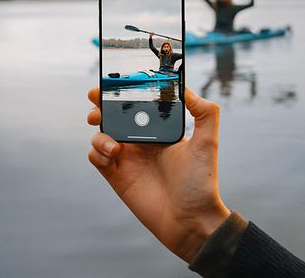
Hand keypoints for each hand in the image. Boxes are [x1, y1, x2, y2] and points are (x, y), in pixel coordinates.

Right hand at [87, 87, 229, 262]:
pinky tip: (113, 157)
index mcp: (158, 130)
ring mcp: (127, 159)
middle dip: (101, 106)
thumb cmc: (201, 183)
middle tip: (96, 103)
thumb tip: (187, 89)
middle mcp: (140, 142)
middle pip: (112, 117)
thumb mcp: (207, 143)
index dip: (122, 92)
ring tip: (115, 145)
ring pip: (100, 134)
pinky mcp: (117, 177)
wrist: (191, 222)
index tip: (113, 83)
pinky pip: (97, 157)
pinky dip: (98, 152)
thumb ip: (205, 113)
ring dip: (99, 132)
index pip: (136, 105)